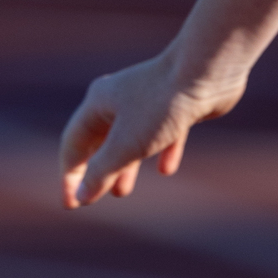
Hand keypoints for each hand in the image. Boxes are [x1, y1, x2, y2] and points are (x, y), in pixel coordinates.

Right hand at [59, 53, 246, 208]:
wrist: (207, 72)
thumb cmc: (162, 105)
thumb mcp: (125, 145)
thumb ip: (101, 172)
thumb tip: (80, 197)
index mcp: (98, 103)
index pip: (73, 144)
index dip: (69, 176)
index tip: (71, 205)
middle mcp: (119, 99)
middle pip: (99, 141)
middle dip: (96, 171)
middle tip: (91, 198)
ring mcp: (149, 101)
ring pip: (130, 139)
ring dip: (124, 166)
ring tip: (121, 191)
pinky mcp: (177, 106)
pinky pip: (164, 134)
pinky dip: (161, 152)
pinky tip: (166, 170)